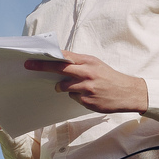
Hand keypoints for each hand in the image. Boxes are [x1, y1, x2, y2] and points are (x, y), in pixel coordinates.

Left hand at [23, 51, 148, 113]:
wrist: (129, 93)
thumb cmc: (109, 77)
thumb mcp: (95, 64)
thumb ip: (78, 62)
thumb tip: (59, 59)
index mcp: (89, 62)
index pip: (64, 57)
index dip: (47, 57)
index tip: (33, 57)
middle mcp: (87, 73)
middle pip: (59, 69)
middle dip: (42, 67)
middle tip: (29, 66)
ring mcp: (86, 88)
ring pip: (64, 87)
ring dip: (65, 87)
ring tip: (80, 86)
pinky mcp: (87, 101)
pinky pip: (73, 98)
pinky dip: (77, 96)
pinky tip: (89, 95)